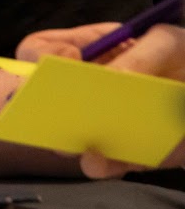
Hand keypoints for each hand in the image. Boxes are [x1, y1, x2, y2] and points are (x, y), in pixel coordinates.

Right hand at [14, 21, 184, 177]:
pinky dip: (100, 165)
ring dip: (68, 141)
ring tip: (77, 142)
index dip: (37, 55)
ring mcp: (101, 121)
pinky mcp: (123, 152)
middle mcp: (84, 87)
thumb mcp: (167, 42)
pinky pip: (103, 164)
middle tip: (57, 110)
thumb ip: (143, 54)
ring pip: (67, 135)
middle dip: (44, 105)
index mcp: (87, 52)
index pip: (39, 50)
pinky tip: (97, 161)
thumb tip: (113, 77)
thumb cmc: (181, 58)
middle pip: (43, 97)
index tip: (64, 60)